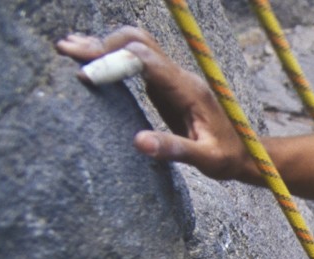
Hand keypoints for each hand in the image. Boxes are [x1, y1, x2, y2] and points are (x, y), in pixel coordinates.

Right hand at [55, 27, 249, 180]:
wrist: (246, 153)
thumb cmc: (228, 157)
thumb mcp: (206, 159)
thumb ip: (176, 149)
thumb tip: (139, 142)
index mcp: (188, 90)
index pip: (146, 61)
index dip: (114, 61)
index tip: (84, 74)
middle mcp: (179, 77)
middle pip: (139, 43)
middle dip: (103, 44)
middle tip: (67, 52)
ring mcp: (172, 79)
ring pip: (136, 47)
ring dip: (104, 45)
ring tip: (67, 49)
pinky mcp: (165, 86)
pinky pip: (136, 61)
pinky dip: (112, 56)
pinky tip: (89, 60)